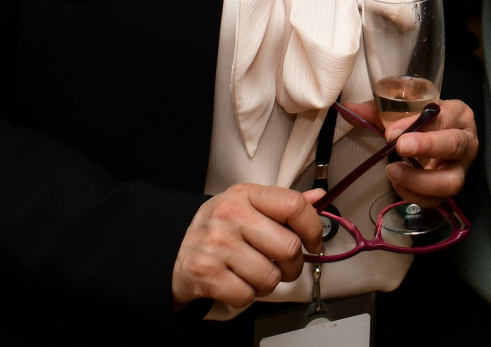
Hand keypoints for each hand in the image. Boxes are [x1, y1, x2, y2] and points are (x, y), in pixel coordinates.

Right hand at [171, 183, 324, 309]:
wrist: (172, 250)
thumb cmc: (217, 229)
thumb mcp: (246, 205)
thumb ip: (282, 204)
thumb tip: (318, 198)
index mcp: (245, 195)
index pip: (293, 205)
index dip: (313, 228)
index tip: (313, 242)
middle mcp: (231, 216)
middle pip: (289, 247)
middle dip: (293, 265)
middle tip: (284, 266)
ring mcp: (218, 245)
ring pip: (271, 277)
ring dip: (268, 283)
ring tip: (255, 273)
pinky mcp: (207, 274)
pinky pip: (248, 295)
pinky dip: (247, 296)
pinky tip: (238, 282)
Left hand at [344, 98, 479, 208]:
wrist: (441, 138)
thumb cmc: (425, 122)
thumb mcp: (406, 110)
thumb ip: (378, 111)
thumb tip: (348, 110)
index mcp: (458, 114)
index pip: (444, 116)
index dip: (418, 124)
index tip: (391, 133)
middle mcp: (466, 141)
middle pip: (455, 145)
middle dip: (428, 147)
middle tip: (399, 148)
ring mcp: (461, 168)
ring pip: (450, 182)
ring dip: (418, 180)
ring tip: (393, 171)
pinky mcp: (450, 189)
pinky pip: (435, 200)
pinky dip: (413, 194)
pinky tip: (397, 182)